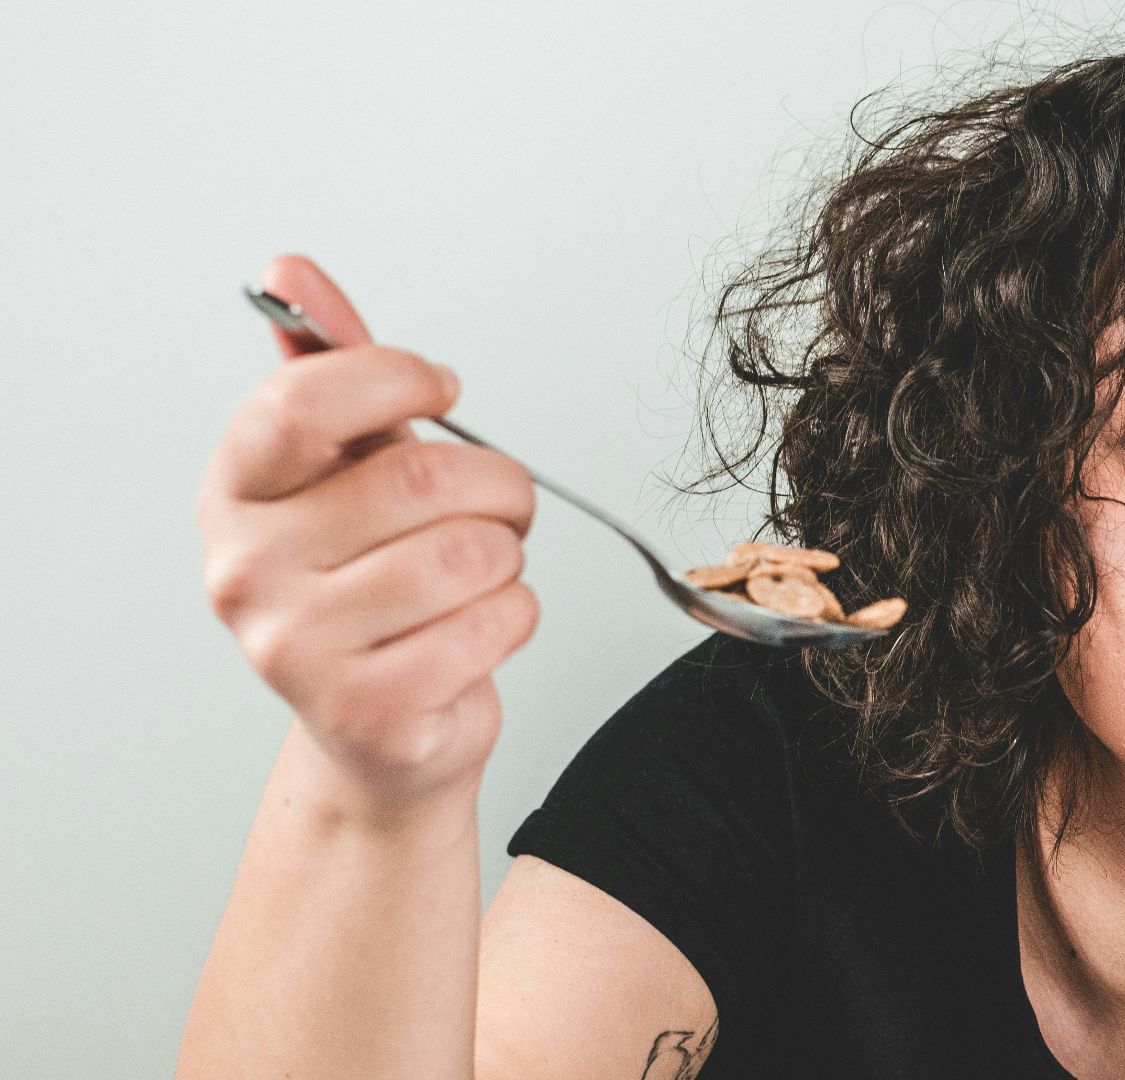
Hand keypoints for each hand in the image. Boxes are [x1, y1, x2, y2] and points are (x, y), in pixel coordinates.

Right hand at [195, 254, 539, 815]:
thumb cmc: (366, 586)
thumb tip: (291, 271)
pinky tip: (478, 628)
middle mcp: (246, 570)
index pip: (306, 401)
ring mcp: (297, 648)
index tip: (441, 388)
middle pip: (420, 478)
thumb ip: (330, 369)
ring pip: (471, 553)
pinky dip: (517, 616)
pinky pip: (496, 622)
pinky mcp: (369, 709)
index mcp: (234, 493)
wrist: (377, 730)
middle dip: (498, 483)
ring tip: (482, 571)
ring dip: (509, 555)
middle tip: (501, 502)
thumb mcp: (345, 470)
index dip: (398, 377)